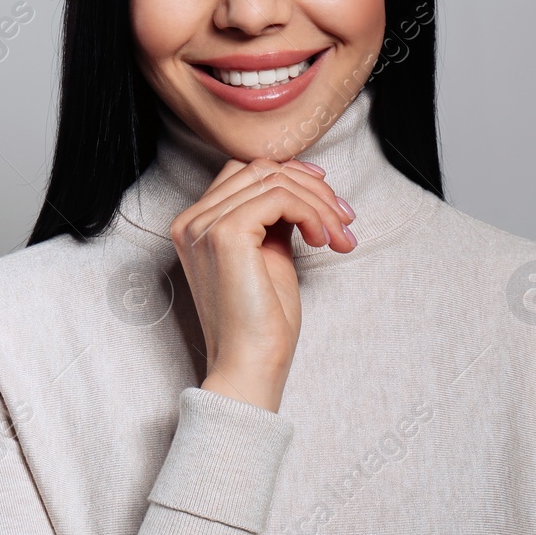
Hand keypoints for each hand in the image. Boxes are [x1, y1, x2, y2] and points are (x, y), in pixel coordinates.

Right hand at [169, 157, 355, 412]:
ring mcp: (205, 225)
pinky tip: (323, 240)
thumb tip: (300, 187)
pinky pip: (279, 198)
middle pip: (260, 169)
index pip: (244, 173)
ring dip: (319, 204)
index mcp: (195, 225)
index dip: (290, 176)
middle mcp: (192, 220)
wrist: (250, 366)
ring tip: (338, 237)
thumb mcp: (270, 256)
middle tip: (344, 222)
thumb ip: (273, 220)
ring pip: (274, 180)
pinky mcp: (226, 233)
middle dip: (312, 189)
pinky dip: (311, 212)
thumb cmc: (262, 323)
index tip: (328, 200)